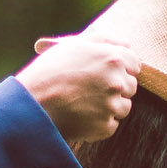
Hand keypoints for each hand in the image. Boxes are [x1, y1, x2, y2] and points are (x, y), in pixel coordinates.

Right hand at [16, 34, 138, 147]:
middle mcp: (116, 81)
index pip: (135, 64)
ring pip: (124, 107)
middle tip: (90, 89)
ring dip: (109, 106)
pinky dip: (99, 123)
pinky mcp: (104, 126)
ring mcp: (112, 106)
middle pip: (130, 87)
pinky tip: (81, 116)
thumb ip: (103, 40)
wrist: (31, 104)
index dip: (120, 68)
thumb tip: (126, 45)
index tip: (104, 73)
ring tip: (84, 103)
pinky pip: (111, 125)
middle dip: (115, 88)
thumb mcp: (74, 45)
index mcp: (112, 58)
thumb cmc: (49, 72)